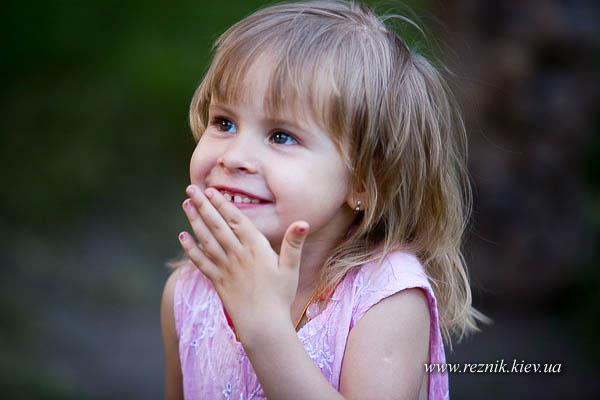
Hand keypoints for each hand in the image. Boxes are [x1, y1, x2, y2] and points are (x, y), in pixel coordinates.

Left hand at [178, 185, 309, 340]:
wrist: (263, 326)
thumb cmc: (280, 296)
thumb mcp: (291, 268)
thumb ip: (294, 243)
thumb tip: (303, 222)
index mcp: (256, 249)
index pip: (237, 221)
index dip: (223, 205)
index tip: (211, 191)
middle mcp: (238, 255)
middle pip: (217, 226)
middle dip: (203, 206)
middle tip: (191, 188)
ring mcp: (225, 268)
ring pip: (206, 240)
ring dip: (195, 221)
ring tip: (185, 205)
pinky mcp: (217, 281)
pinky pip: (201, 262)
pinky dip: (191, 249)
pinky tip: (183, 237)